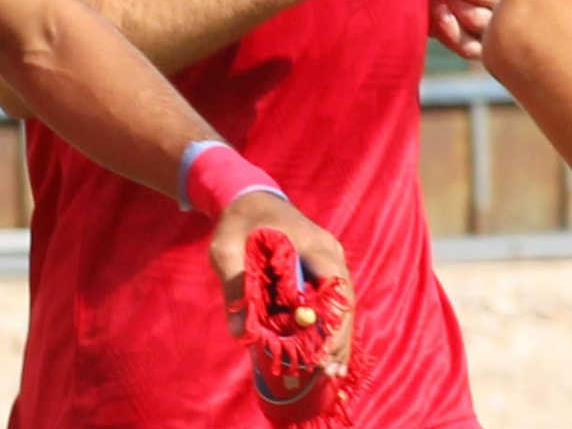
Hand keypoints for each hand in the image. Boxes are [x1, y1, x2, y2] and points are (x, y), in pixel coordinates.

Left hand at [211, 192, 354, 372]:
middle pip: (344, 299)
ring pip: (342, 302)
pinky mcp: (322, 267)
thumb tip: (238, 330)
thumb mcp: (226, 249)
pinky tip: (326, 352)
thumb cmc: (238, 221)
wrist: (248, 197)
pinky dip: (331, 325)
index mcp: (311, 243)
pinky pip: (332, 299)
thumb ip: (233, 284)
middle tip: (330, 374)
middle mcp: (328, 250)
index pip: (335, 285)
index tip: (322, 353)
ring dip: (338, 336)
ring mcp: (329, 258)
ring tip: (332, 372)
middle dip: (339, 338)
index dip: (333, 322)